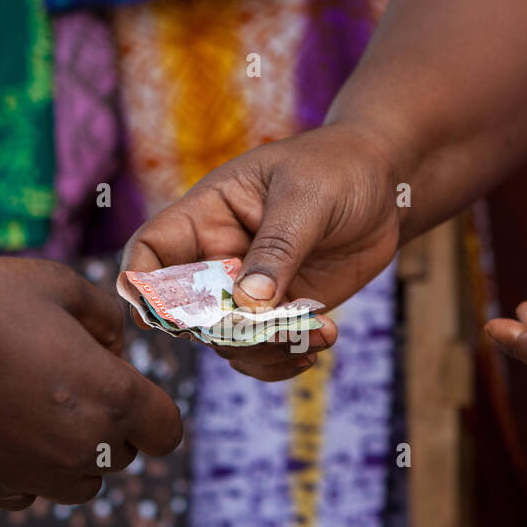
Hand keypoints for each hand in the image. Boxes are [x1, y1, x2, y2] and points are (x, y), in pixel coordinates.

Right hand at [0, 257, 182, 507]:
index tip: (119, 381)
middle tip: (62, 377)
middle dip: (109, 424)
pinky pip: (30, 492)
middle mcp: (87, 450)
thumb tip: (116, 346)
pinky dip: (26, 471)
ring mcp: (40, 477)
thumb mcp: (56, 285)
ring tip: (30, 404)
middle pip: (124, 455)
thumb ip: (104, 316)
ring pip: (81, 483)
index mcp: (115, 399)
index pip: (168, 430)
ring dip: (72, 454)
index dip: (152, 407)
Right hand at [119, 123, 401, 380]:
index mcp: (207, 214)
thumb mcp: (307, 196)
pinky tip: (319, 344)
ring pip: (226, 340)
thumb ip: (277, 247)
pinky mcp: (280, 311)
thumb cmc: (337, 168)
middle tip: (274, 329)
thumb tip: (249, 303)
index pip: (152, 249)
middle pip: (188, 311)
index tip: (156, 317)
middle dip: (222, 332)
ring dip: (265, 349)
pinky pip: (262, 350)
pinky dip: (284, 358)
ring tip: (318, 334)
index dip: (141, 283)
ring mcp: (247, 289)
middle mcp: (218, 256)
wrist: (386, 185)